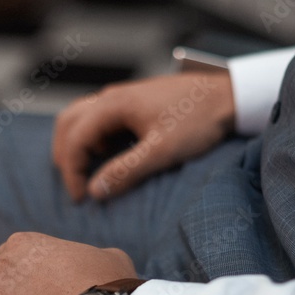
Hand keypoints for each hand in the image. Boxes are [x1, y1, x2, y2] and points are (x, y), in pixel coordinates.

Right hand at [52, 71, 234, 201]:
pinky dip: (94, 141)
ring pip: (81, 119)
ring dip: (78, 147)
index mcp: (113, 104)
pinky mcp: (132, 103)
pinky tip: (108, 159)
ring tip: (89, 174)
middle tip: (76, 187)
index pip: (74, 138)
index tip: (81, 199)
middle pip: (68, 123)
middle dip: (66, 157)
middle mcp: (111, 97)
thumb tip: (95, 191)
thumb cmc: (198, 120)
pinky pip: (100, 120)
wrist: (228, 96)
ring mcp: (121, 98)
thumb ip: (126, 171)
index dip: (71, 172)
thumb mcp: (162, 151)